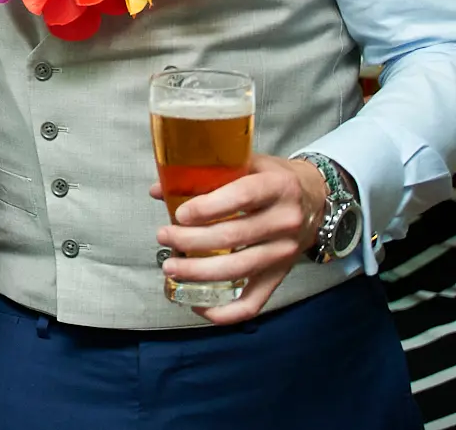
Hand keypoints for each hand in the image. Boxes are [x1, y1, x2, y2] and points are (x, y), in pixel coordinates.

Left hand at [152, 154, 328, 323]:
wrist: (316, 199)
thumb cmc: (271, 179)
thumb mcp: (247, 163)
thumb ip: (205, 173)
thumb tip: (158, 190)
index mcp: (276, 187)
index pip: (241, 197)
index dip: (208, 207)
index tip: (180, 214)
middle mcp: (284, 221)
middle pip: (233, 237)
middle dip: (191, 240)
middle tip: (163, 237)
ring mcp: (284, 252)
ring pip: (239, 269)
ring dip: (199, 272)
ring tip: (170, 267)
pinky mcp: (281, 275)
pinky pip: (254, 302)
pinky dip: (225, 311)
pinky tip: (197, 304)